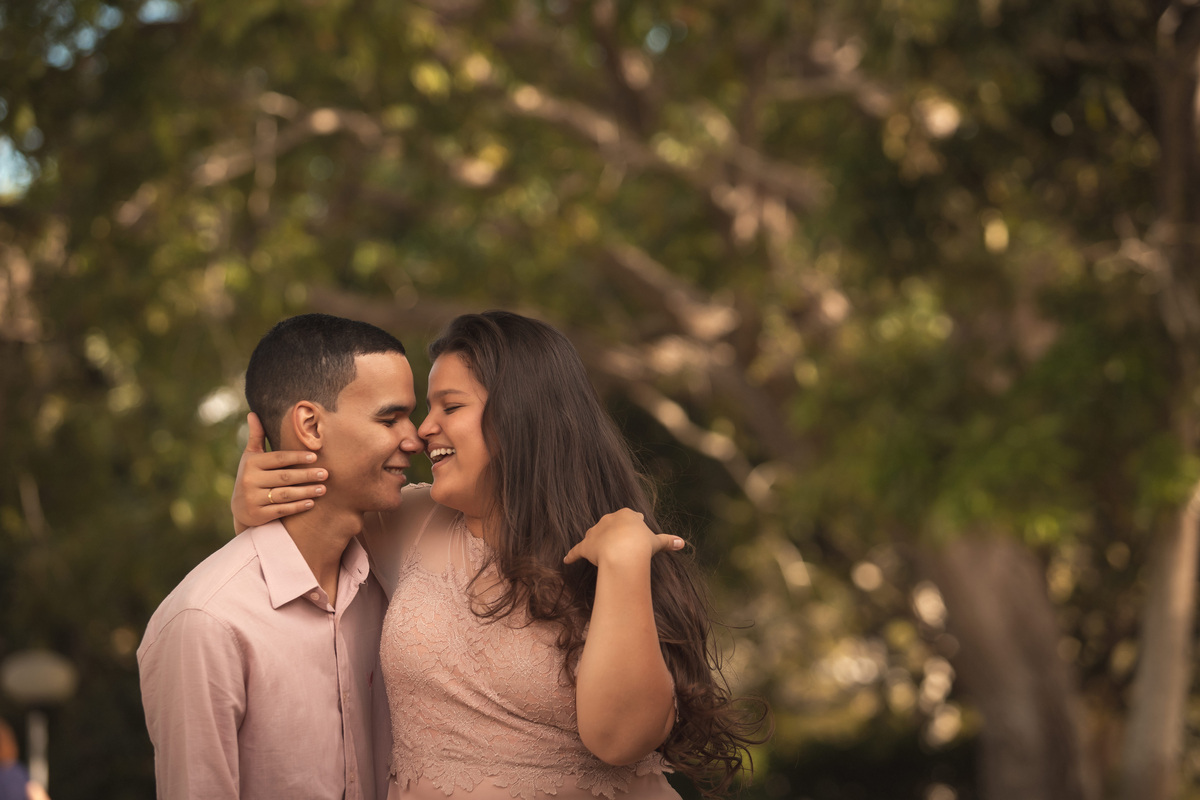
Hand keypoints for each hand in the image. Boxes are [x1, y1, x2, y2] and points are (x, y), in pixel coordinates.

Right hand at [231, 412, 327, 531]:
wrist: (240, 508)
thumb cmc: (252, 476)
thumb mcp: (251, 457)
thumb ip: (256, 437)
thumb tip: (253, 413)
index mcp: (252, 463)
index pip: (279, 459)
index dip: (297, 457)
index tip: (315, 456)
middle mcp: (250, 481)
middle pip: (285, 477)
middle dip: (307, 475)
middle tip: (326, 473)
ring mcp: (253, 499)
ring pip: (285, 494)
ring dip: (306, 492)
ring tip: (323, 489)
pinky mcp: (258, 515)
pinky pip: (282, 510)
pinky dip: (298, 506)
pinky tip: (311, 503)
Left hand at [564, 508, 684, 566]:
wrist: (624, 552)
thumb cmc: (641, 545)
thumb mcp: (656, 542)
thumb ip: (667, 541)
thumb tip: (682, 543)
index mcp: (627, 515)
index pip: (630, 517)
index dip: (634, 525)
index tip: (637, 532)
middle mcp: (609, 519)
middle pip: (610, 524)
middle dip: (614, 531)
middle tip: (618, 542)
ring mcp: (595, 532)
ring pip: (594, 535)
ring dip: (595, 541)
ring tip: (597, 550)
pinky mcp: (585, 546)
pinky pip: (577, 550)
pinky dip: (572, 555)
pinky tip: (566, 560)